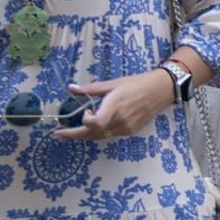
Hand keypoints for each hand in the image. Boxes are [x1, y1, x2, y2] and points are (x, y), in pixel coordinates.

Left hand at [54, 70, 174, 140]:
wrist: (161, 90)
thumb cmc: (136, 83)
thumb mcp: (113, 83)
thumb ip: (90, 89)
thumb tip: (70, 88)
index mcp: (114, 105)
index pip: (94, 123)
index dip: (84, 121)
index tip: (84, 111)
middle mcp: (119, 120)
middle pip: (92, 134)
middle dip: (73, 135)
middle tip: (58, 134)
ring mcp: (126, 127)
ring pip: (100, 136)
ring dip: (87, 134)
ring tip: (76, 130)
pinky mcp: (130, 131)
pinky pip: (110, 134)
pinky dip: (101, 131)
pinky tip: (99, 125)